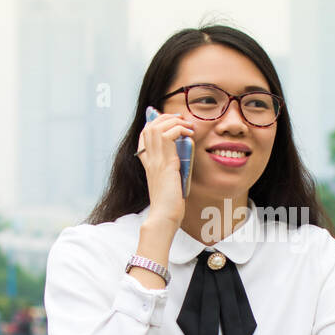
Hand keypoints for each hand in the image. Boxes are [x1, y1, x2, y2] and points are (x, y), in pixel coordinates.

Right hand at [137, 111, 195, 228]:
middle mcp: (149, 159)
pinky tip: (190, 135)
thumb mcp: (169, 181)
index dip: (154, 123)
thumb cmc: (169, 203)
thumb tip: (184, 156)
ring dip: (175, 121)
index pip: (144, 134)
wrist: (164, 216)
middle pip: (150, 126)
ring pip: (158, 126)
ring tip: (188, 126)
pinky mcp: (167, 163)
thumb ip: (172, 167)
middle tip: (181, 120)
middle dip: (166, 117)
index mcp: (148, 163)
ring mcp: (156, 160)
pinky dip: (181, 129)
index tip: (169, 121)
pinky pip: (170, 135)